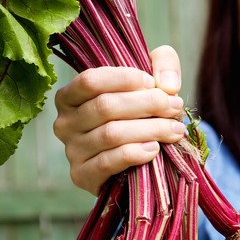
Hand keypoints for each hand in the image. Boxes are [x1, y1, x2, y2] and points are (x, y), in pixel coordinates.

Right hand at [53, 45, 185, 194]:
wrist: (135, 162)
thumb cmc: (138, 115)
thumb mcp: (150, 81)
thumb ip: (162, 64)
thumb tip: (167, 85)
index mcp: (70, 96)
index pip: (90, 81)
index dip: (124, 79)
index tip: (152, 83)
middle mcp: (64, 123)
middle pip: (105, 106)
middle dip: (147, 104)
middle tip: (175, 106)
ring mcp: (72, 151)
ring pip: (111, 134)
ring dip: (149, 129)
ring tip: (174, 130)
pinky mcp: (82, 175)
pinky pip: (108, 162)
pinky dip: (135, 154)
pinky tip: (154, 149)